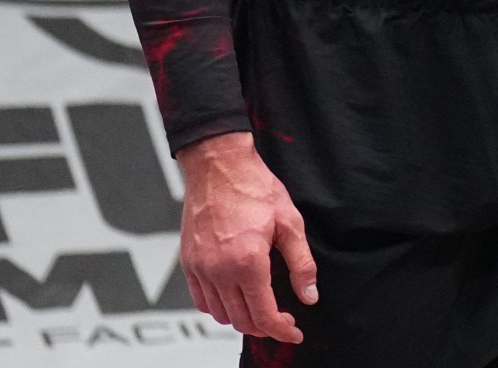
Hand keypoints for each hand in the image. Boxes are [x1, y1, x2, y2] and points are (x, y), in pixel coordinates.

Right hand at [176, 133, 317, 343]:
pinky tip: (235, 297)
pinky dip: (218, 307)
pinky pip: (201, 300)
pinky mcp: (188, 262)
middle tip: (282, 319)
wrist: (219, 165)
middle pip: (241, 320)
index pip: (264, 315)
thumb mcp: (290, 222)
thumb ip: (301, 263)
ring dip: (242, 318)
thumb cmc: (255, 187)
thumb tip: (309, 295)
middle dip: (265, 327)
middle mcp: (219, 270)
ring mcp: (200, 268)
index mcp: (247, 262)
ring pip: (220, 314)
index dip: (282, 330)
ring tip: (261, 307)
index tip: (294, 331)